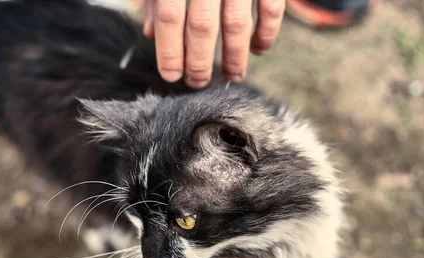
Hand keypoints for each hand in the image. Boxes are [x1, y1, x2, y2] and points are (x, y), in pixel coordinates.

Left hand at [143, 0, 284, 88]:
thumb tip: (151, 33)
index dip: (169, 51)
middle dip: (198, 61)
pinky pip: (272, 8)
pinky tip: (258, 49)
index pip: (169, 19)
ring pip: (236, 24)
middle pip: (201, 27)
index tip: (171, 75)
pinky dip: (266, 33)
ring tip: (232, 77)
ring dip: (234, 56)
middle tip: (198, 82)